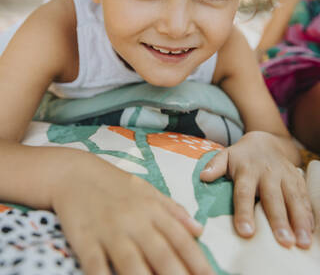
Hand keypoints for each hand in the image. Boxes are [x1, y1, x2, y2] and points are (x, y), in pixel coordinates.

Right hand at [52, 153, 214, 274]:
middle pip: (161, 253)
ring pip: (131, 262)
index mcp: (152, 208)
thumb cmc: (114, 184)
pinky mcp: (84, 238)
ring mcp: (109, 230)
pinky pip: (96, 264)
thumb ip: (173, 210)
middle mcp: (134, 220)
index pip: (180, 238)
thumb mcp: (147, 190)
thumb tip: (200, 230)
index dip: (198, 262)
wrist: (74, 173)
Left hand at [200, 131, 313, 248]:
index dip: (244, 212)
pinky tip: (309, 231)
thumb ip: (214, 166)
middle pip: (273, 198)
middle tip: (283, 241)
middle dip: (279, 220)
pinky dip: (308, 214)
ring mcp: (285, 176)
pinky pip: (304, 197)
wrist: (265, 141)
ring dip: (299, 220)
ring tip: (301, 241)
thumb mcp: (226, 156)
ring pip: (293, 198)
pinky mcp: (297, 179)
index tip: (246, 232)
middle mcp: (267, 173)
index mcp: (247, 170)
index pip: (244, 192)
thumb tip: (203, 176)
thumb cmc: (242, 156)